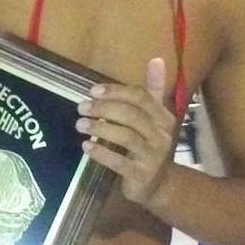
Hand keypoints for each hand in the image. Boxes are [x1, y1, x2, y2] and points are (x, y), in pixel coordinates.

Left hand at [76, 58, 177, 207]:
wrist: (159, 185)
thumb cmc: (151, 145)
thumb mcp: (154, 117)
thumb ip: (152, 90)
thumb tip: (156, 59)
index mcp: (164, 117)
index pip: (142, 97)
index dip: (116, 91)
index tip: (93, 90)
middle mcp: (162, 135)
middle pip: (132, 115)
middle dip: (104, 108)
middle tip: (81, 108)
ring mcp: (152, 156)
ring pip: (126, 136)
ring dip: (100, 128)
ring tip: (80, 125)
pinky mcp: (140, 175)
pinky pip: (119, 162)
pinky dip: (101, 153)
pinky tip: (86, 147)